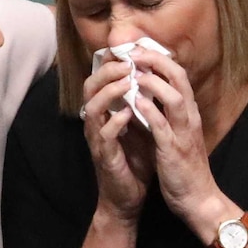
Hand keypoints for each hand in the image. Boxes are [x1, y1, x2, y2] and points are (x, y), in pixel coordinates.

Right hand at [81, 57, 154, 221]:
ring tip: (127, 82)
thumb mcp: (142, 126)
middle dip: (107, 71)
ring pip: (92, 107)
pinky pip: (104, 134)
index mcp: (106, 112)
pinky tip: (128, 114)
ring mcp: (97, 139)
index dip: (111, 62)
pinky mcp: (104, 156)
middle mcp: (96, 122)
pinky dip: (115, 122)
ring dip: (110, 92)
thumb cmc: (135, 162)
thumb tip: (157, 77)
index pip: (101, 79)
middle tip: (127, 62)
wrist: (130, 198)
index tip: (129, 49)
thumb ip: (144, 103)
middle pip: (90, 86)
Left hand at [127, 48, 219, 217]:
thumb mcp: (177, 133)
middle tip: (135, 52)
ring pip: (174, 98)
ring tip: (136, 72)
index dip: (160, 59)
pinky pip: (162, 126)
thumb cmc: (185, 166)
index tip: (140, 48)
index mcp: (188, 113)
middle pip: (179, 79)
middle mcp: (189, 118)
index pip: (178, 76)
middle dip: (157, 61)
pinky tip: (135, 101)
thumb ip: (166, 113)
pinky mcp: (173, 150)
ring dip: (155, 82)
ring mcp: (183, 133)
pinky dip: (149, 111)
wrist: (198, 199)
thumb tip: (147, 92)